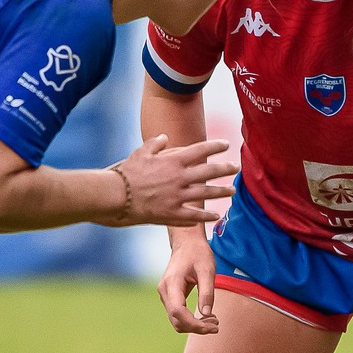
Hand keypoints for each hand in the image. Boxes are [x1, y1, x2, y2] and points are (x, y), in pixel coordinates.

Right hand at [112, 135, 235, 225]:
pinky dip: (206, 215)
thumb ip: (155, 144)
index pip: (201, 150)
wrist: (117, 196)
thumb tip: (165, 137)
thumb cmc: (127, 173)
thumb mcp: (141, 152)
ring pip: (206, 193)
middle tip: (236, 167)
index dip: (215, 146)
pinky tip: (215, 215)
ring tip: (232, 190)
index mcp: (173, 161)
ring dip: (222, 192)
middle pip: (209, 172)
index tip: (226, 145)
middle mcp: (180, 178)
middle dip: (225, 168)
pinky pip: (194, 215)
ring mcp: (178, 197)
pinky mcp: (172, 214)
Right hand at [158, 232, 219, 334]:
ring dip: (194, 326)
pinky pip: (178, 315)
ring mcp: (165, 295)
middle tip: (217, 325)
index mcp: (171, 284)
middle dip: (196, 327)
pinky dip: (191, 320)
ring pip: (176, 321)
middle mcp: (164, 292)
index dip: (195, 324)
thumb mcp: (207, 270)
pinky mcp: (170, 297)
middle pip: (176, 320)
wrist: (187, 243)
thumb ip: (207, 292)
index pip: (178, 312)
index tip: (213, 326)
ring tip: (214, 321)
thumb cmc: (198, 253)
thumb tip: (206, 314)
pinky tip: (206, 316)